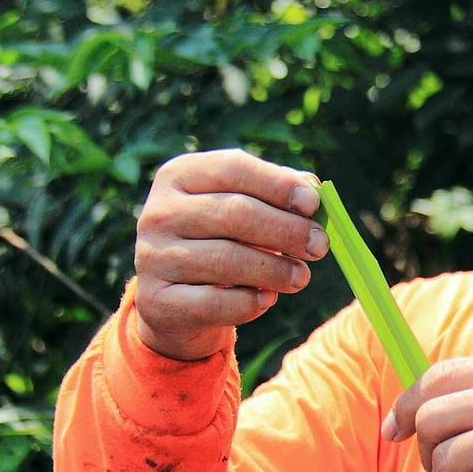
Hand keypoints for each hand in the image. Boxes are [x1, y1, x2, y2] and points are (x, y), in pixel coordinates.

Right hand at [133, 149, 327, 360]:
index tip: (313, 204)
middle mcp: (159, 212)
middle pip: (234, 214)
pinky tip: (267, 299)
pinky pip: (215, 302)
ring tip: (302, 277)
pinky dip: (250, 302)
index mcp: (179, 176)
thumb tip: (312, 187)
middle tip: (319, 246)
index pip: (233, 169)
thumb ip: (273, 194)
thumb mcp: (239, 209)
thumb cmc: (218, 243)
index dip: (277, 184)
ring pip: (227, 260)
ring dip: (275, 269)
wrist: (174, 302)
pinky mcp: (159, 301)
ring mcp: (153, 257)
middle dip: (286, 230)